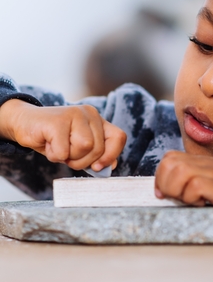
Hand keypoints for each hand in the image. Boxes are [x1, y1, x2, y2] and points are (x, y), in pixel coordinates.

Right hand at [0, 99, 126, 170]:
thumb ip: (96, 155)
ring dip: (69, 157)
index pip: (119, 137)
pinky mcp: (57, 120)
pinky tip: (48, 144)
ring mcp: (74, 114)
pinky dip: (55, 155)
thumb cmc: (54, 139)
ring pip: (84, 148)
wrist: (24, 123)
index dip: (111, 155)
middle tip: (67, 155)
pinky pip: (64, 151)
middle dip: (82, 161)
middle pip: (98, 149)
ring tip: (58, 148)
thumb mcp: (78, 148)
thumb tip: (110, 167)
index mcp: (98, 120)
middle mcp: (90, 114)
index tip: (97, 167)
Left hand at [154, 151, 212, 216]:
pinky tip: (206, 203)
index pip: (168, 159)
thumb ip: (200, 182)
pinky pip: (194, 187)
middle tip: (179, 198)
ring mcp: (212, 173)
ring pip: (176, 173)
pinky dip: (194, 199)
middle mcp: (204, 164)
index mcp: (203, 162)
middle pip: (167, 163)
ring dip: (178, 191)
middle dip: (164, 184)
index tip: (165, 194)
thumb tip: (176, 195)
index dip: (161, 177)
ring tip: (193, 201)